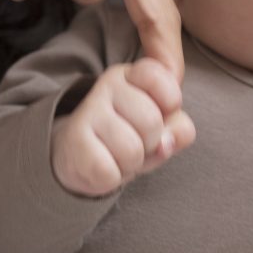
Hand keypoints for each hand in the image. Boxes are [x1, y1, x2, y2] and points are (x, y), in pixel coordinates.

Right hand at [50, 58, 196, 197]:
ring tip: (117, 155)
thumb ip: (179, 128)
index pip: (162, 81)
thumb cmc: (128, 136)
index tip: (160, 113)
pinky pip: (110, 172)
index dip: (171, 104)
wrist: (79, 155)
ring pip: (132, 150)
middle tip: (135, 142)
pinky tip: (102, 165)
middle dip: (151, 144)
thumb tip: (166, 143)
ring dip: (131, 164)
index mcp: (133, 75)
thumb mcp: (162, 128)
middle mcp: (108, 84)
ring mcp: (87, 111)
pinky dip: (112, 178)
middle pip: (152, 122)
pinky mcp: (74, 141)